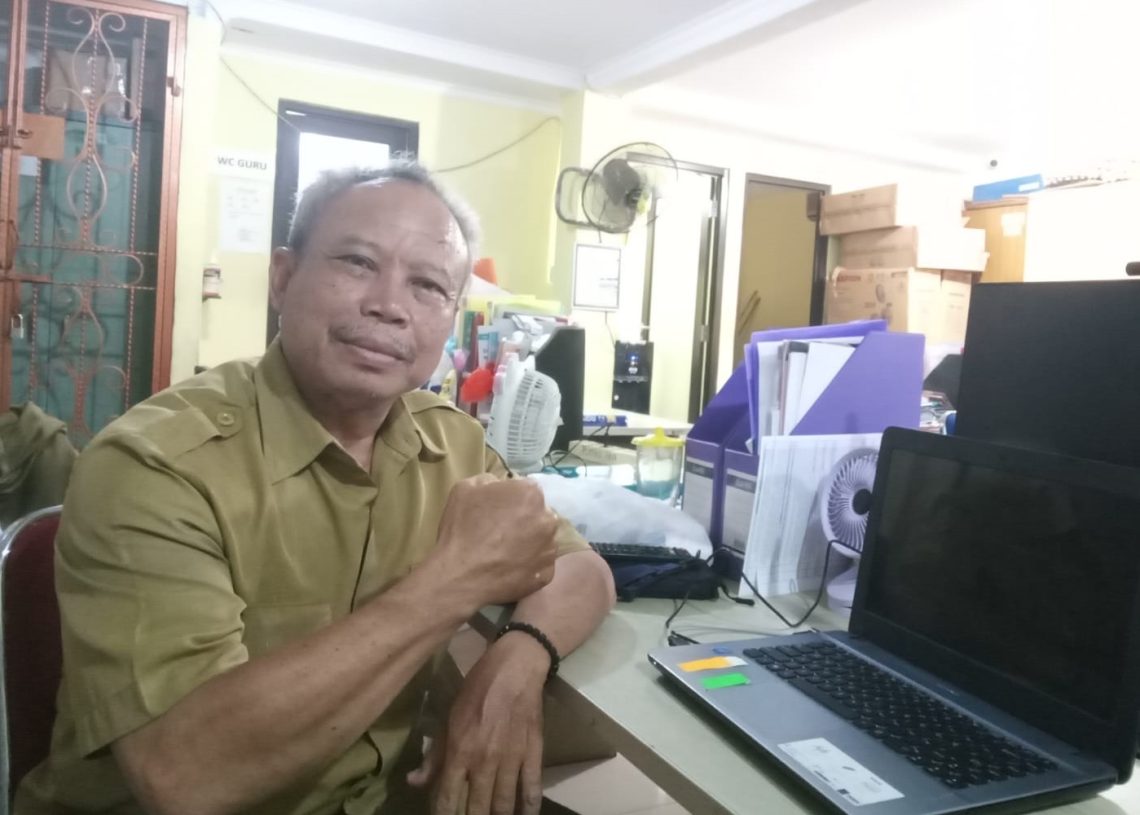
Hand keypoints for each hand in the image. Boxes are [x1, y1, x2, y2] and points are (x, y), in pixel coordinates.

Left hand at [408, 634, 547, 814]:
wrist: (515, 668)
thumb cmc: (477, 689)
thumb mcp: (448, 718)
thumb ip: (434, 754)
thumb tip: (414, 782)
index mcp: (460, 750)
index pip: (448, 797)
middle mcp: (484, 760)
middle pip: (477, 807)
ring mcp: (511, 759)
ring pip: (504, 803)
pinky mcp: (533, 753)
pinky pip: (532, 787)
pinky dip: (529, 806)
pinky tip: (525, 814)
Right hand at [433, 476, 558, 606]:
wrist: (460, 576)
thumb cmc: (462, 529)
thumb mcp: (465, 488)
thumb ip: (489, 480)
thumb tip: (500, 486)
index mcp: (531, 494)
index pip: (526, 490)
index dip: (511, 499)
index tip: (497, 510)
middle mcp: (548, 519)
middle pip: (538, 514)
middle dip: (524, 519)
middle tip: (500, 532)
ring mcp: (550, 549)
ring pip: (542, 539)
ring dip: (529, 542)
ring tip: (504, 552)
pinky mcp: (547, 574)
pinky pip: (540, 564)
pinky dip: (528, 565)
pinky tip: (509, 568)